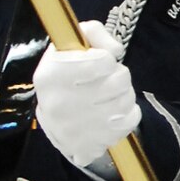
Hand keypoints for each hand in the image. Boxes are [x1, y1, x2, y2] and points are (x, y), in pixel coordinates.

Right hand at [33, 20, 139, 169]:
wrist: (53, 117)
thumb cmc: (66, 74)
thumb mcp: (72, 44)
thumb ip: (94, 33)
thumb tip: (115, 50)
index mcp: (50, 75)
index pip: (102, 61)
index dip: (107, 59)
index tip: (100, 62)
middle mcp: (59, 104)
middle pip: (119, 82)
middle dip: (119, 76)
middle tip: (109, 78)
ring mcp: (74, 129)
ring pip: (126, 102)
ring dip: (125, 94)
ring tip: (112, 94)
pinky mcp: (88, 147)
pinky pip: (129, 124)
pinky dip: (129, 114)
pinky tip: (115, 111)